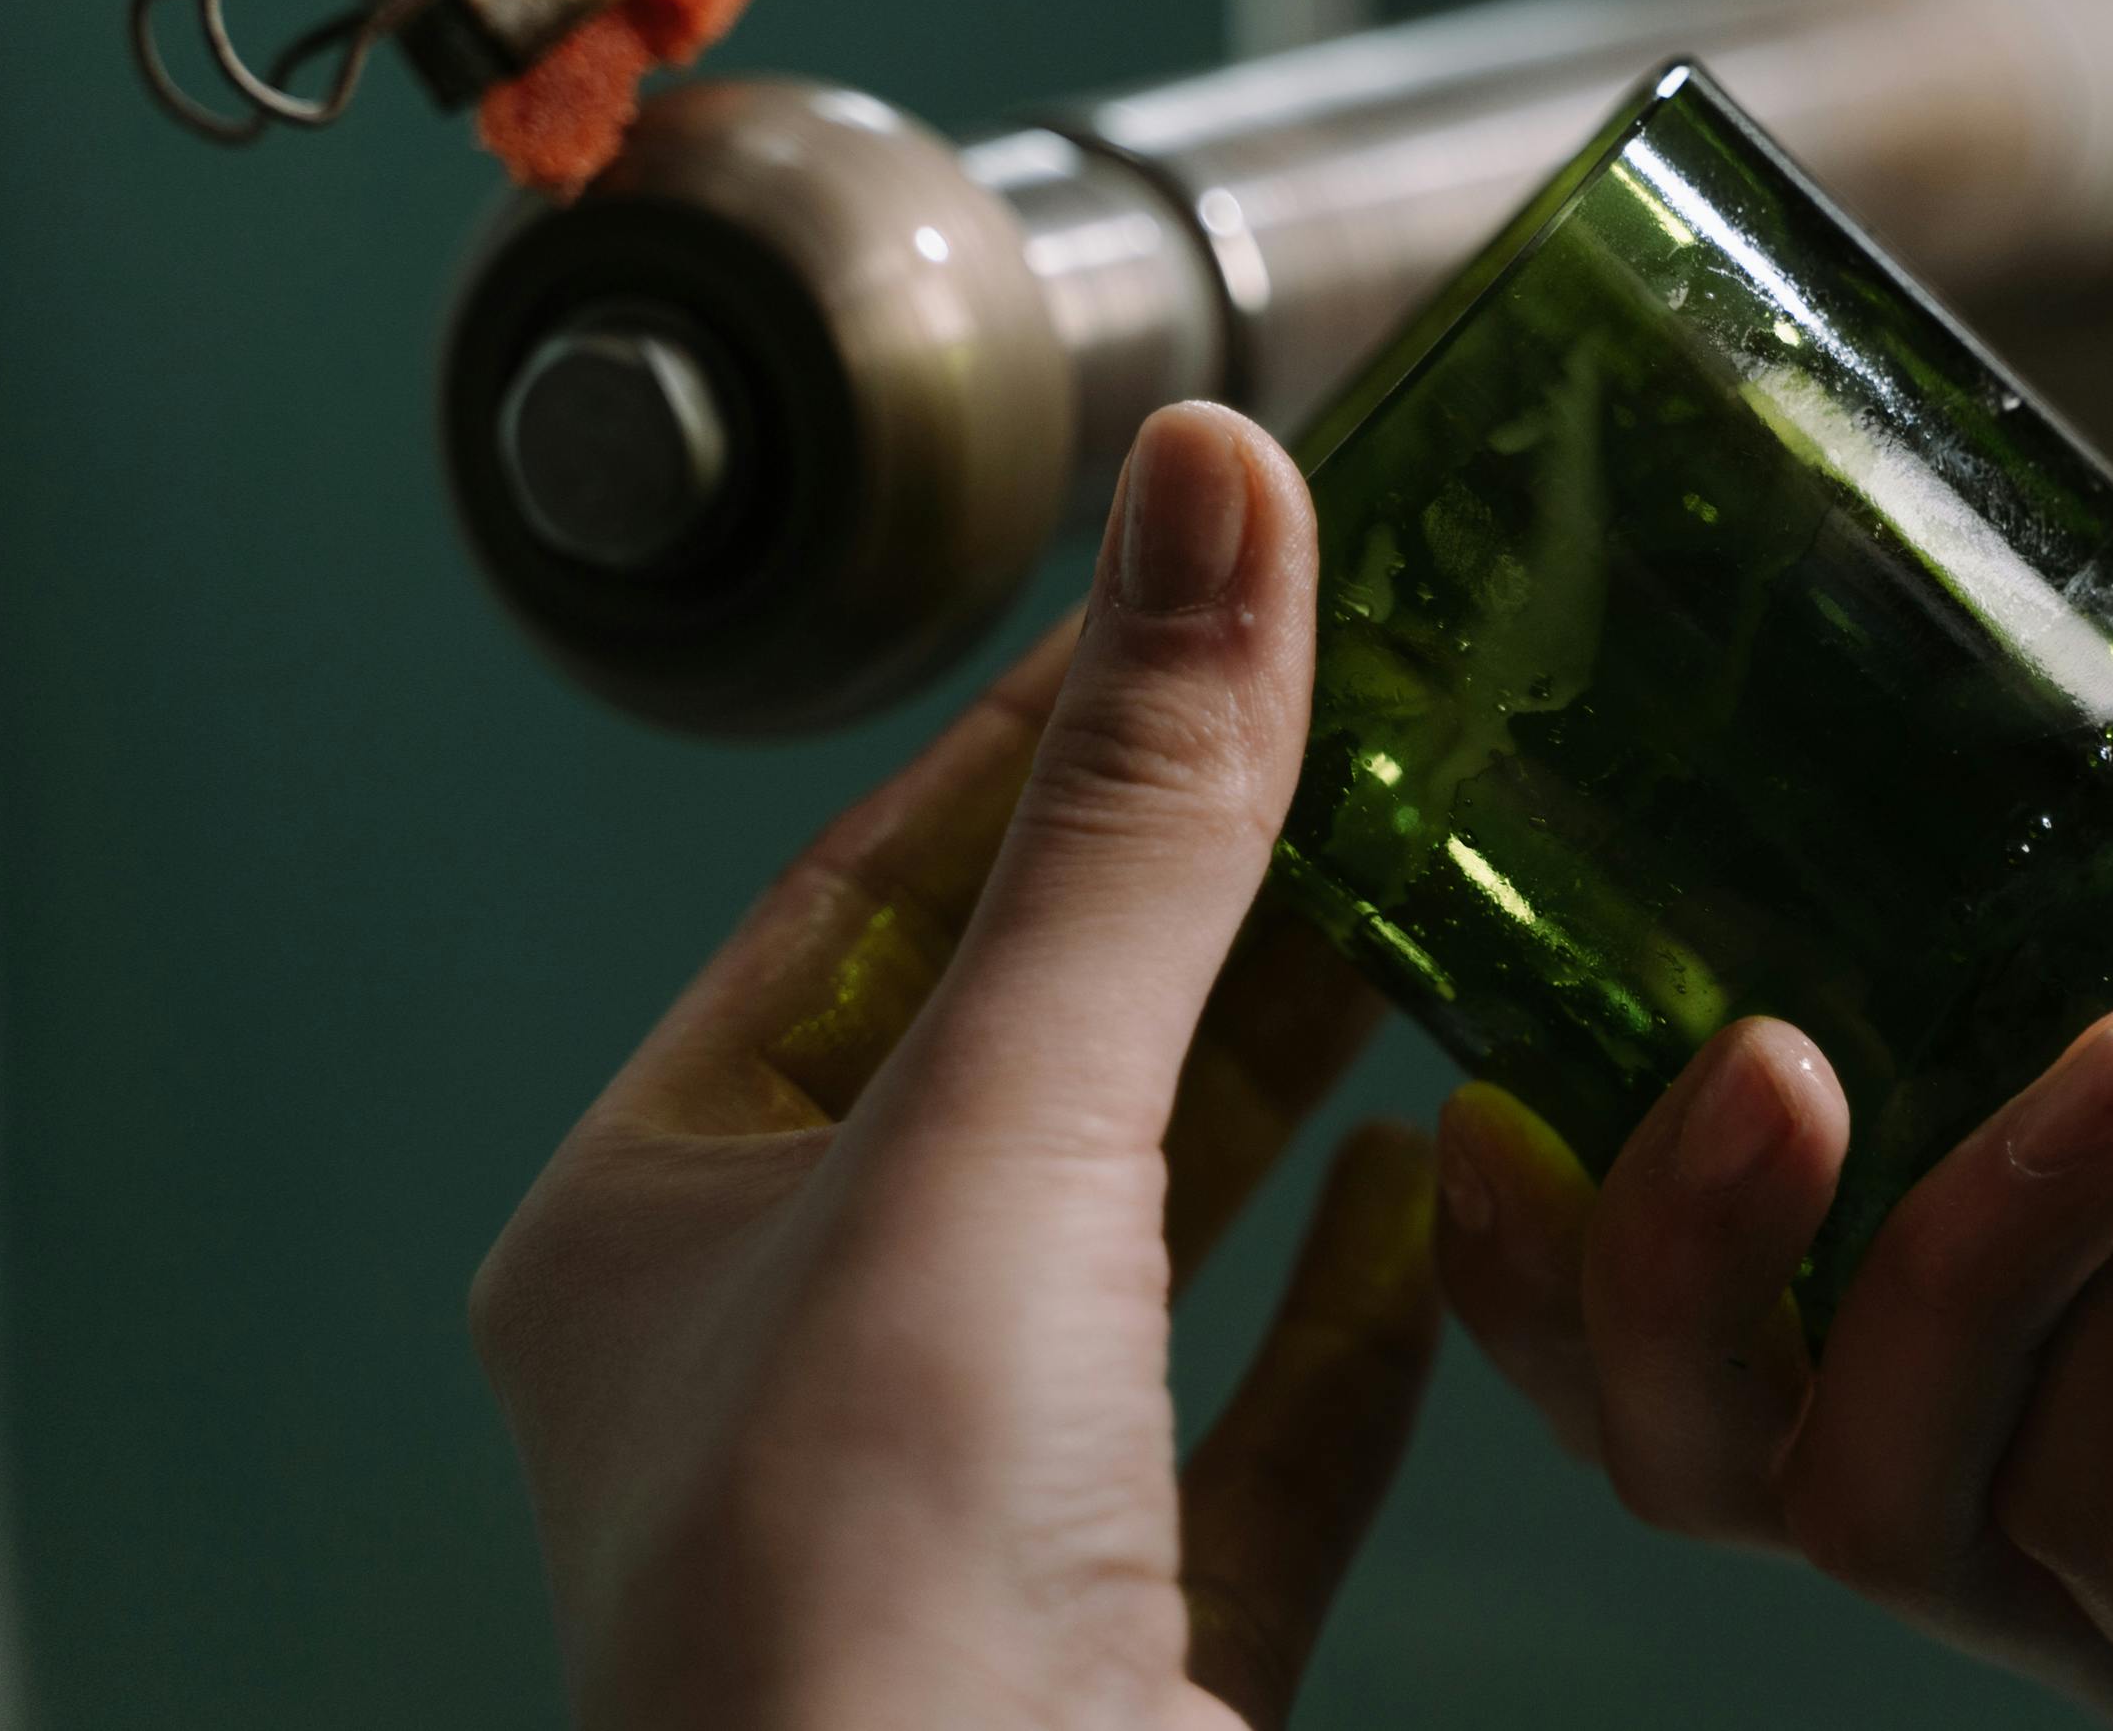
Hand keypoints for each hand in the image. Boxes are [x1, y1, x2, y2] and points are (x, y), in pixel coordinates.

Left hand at [472, 405, 1426, 1730]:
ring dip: (1292, 1078)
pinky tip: (1449, 1191)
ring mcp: (967, 1514)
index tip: (1203, 594)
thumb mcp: (996, 1140)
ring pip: (1151, 1232)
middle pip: (1026, 1050)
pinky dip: (1361, 1309)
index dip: (1043, 731)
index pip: (865, 893)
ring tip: (1440, 906)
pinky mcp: (1135, 1645)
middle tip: (1374, 723)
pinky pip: (1260, 1437)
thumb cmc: (862, 1612)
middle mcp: (798, 1365)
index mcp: (663, 1228)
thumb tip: (1214, 495)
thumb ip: (1132, 831)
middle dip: (1199, 886)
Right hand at [1434, 713, 2112, 1721]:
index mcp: (2025, 1303)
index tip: (1485, 1069)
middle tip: (1744, 1058)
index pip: (1694, 1335)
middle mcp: (2061, 1469)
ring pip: (1879, 1503)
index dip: (1547, 1243)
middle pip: (1713, 1470)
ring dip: (1950, 1236)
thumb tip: (2002, 573)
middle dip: (1648, 1279)